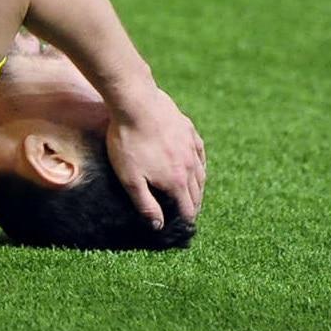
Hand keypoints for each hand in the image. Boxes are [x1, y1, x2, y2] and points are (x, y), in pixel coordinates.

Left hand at [104, 86, 204, 228]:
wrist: (136, 104)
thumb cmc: (128, 142)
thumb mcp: (130, 179)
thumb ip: (145, 204)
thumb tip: (158, 225)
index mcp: (176, 181)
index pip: (188, 207)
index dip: (187, 219)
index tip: (187, 227)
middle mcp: (190, 166)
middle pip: (197, 192)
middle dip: (194, 205)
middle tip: (191, 213)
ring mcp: (191, 146)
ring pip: (201, 172)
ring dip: (199, 186)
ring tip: (195, 194)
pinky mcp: (188, 130)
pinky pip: (199, 151)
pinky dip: (200, 163)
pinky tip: (197, 163)